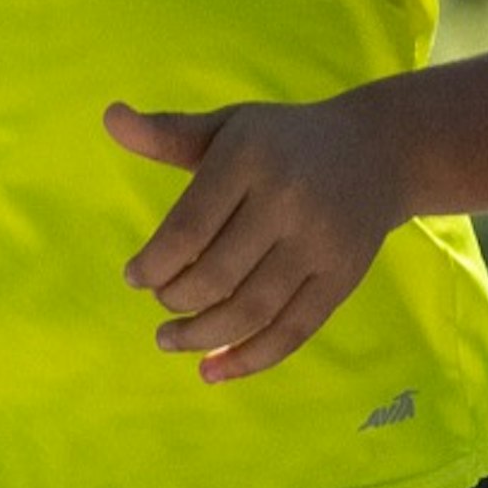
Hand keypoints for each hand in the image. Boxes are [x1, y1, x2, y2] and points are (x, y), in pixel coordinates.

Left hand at [106, 93, 409, 383]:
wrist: (377, 152)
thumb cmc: (282, 141)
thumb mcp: (228, 128)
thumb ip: (168, 134)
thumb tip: (110, 118)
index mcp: (249, 159)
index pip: (188, 229)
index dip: (153, 264)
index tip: (134, 277)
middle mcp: (288, 201)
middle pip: (217, 275)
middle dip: (175, 302)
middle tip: (160, 308)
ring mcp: (320, 244)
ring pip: (252, 311)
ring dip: (203, 337)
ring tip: (170, 340)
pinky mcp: (343, 278)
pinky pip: (293, 331)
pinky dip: (250, 359)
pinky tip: (213, 369)